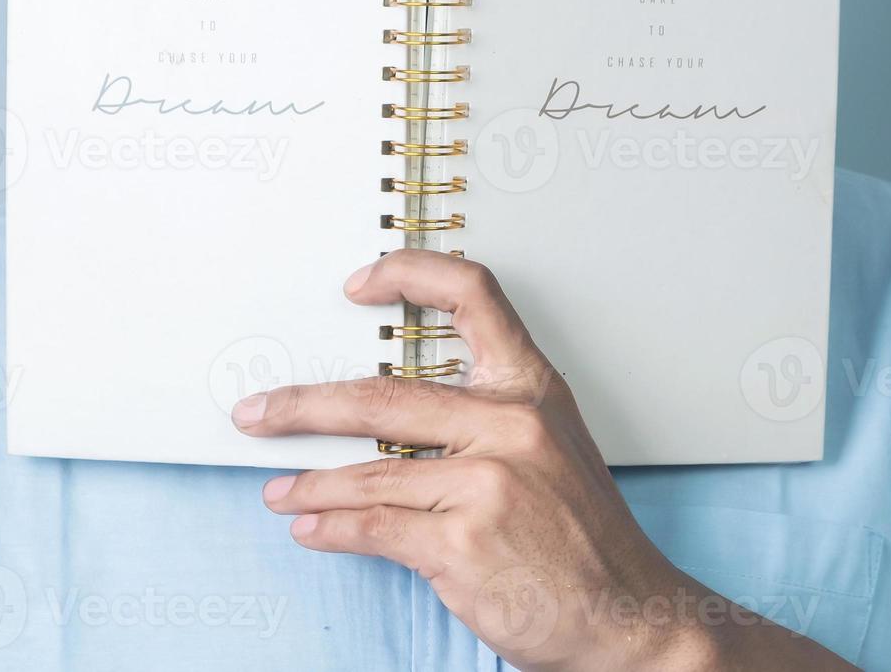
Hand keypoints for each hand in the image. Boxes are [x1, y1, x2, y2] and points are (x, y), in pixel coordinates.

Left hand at [230, 250, 854, 671]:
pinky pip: (372, 527)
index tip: (358, 284)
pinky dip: (329, 528)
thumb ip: (487, 417)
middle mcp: (509, 425)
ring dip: (308, 484)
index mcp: (533, 389)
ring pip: (365, 471)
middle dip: (303, 405)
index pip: (472, 294)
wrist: (631, 616)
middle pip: (381, 394)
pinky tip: (310, 526)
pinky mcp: (461, 544)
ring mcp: (485, 484)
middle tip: (259, 410)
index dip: (408, 273)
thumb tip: (392, 415)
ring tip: (280, 489)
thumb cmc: (588, 538)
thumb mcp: (553, 448)